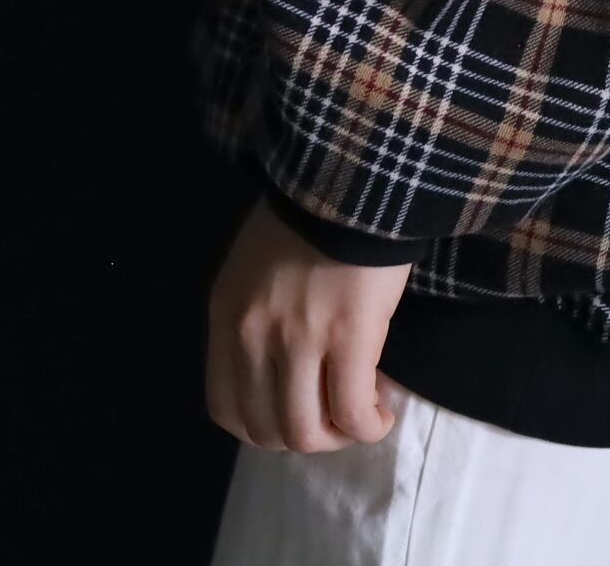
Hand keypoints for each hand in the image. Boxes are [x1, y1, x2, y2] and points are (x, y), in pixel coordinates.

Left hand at [205, 194, 412, 451]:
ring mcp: (300, 339)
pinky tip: (382, 412)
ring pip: (308, 430)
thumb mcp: (255, 265)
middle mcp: (253, 336)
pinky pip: (352, 409)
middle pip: (267, 430)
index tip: (297, 413)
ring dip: (338, 436)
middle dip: (304, 437)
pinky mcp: (350, 336)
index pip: (227, 409)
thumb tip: (279, 366)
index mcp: (227, 316)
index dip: (263, 429)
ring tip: (362, 415)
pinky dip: (368, 425)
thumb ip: (255, 315)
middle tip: (335, 418)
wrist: (353, 173)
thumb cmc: (311, 211)